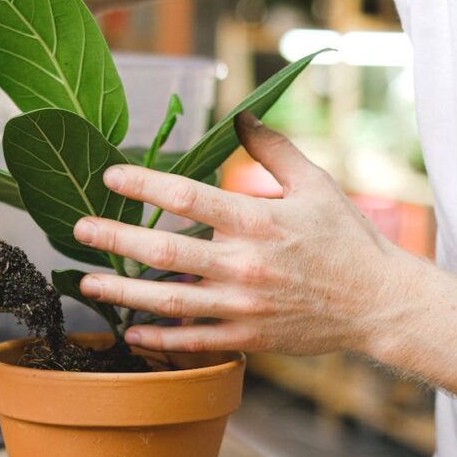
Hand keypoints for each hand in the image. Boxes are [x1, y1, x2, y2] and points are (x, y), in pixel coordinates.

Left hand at [71, 113, 409, 354]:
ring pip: (168, 300)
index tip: (110, 176)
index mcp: (258, 221)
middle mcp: (244, 264)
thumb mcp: (316, 185)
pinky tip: (130, 328)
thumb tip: (240, 116)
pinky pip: (193, 339)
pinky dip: (158, 336)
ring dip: (122, 292)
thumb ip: (273, 150)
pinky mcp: (248, 337)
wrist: (379, 303)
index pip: (187, 196)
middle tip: (78, 229)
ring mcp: (243, 305)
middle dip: (114, 238)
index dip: (143, 184)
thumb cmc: (346, 239)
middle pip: (163, 250)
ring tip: (85, 281)